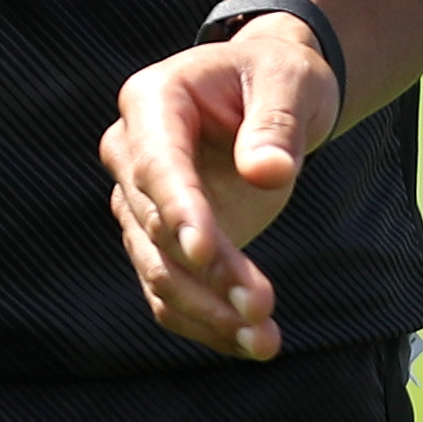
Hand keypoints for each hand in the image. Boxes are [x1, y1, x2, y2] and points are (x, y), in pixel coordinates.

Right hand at [100, 15, 337, 359]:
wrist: (268, 96)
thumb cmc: (278, 77)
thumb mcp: (290, 80)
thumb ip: (277, 122)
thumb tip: (266, 172)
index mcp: (152, 101)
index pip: (157, 164)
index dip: (179, 210)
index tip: (205, 252)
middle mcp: (131, 154)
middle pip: (156, 228)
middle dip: (209, 272)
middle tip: (262, 307)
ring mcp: (140, 204)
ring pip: (159, 271)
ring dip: (208, 311)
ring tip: (263, 340)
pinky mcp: (162, 245)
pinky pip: (171, 294)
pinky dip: (207, 324)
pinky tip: (250, 344)